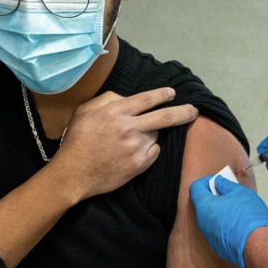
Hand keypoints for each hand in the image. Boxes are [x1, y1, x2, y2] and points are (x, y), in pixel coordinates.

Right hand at [53, 88, 198, 202]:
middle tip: (194, 110)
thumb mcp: (85, 111)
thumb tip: (128, 98)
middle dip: (183, 112)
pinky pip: (154, 152)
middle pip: (165, 117)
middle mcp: (129, 128)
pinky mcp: (139, 165)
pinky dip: (149, 149)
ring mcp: (135, 147)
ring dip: (151, 134)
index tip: (171, 93)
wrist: (73, 174)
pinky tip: (133, 152)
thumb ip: (108, 99)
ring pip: (156, 135)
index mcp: (115, 112)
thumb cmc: (77, 140)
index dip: (162, 95)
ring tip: (131, 140)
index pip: (146, 99)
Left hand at [189, 175, 267, 267]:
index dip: (206, 181)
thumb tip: (218, 182)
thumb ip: (225, 184)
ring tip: (235, 208)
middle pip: (202, 204)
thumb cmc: (246, 214)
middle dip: (214, 195)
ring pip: (209, 218)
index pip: (195, 188)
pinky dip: (223, 224)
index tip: (219, 180)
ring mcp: (209, 237)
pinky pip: (217, 231)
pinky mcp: (217, 247)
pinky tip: (238, 224)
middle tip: (229, 192)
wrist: (257, 246)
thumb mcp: (238, 192)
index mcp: (204, 206)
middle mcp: (202, 222)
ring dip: (219, 210)